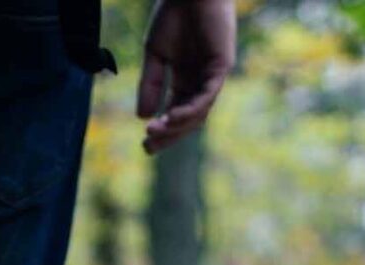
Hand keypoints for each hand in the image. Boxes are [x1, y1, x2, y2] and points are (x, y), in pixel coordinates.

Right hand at [137, 0, 234, 154]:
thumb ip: (150, 83)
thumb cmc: (173, 15)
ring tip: (155, 131)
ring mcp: (213, 75)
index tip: (144, 143)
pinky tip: (172, 117)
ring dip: (177, 125)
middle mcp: (201, 81)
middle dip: (169, 135)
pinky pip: (208, 94)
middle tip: (148, 148)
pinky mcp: (222, 66)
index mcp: (186, 79)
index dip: (161, 129)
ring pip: (199, 111)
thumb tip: (142, 116)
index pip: (175, 112)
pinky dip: (191, 109)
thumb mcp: (155, 54)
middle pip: (188, 118)